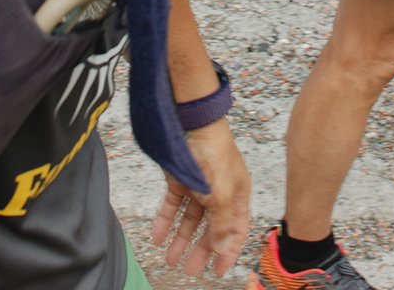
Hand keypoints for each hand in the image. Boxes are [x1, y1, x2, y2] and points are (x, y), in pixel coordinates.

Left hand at [150, 120, 251, 275]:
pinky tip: (158, 236)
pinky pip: (172, 206)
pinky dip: (165, 222)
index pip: (235, 230)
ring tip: (170, 258)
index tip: (218, 271)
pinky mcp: (180, 180)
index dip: (228, 251)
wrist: (191, 123)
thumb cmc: (214, 152)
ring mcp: (199, 186)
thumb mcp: (220, 194)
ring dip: (181, 239)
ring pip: (190, 219)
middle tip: (189, 269)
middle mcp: (219, 192)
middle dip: (200, 250)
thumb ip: (221, 223)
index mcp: (236, 196)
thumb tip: (223, 249)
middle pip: (211, 228)